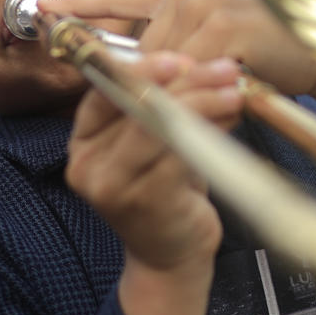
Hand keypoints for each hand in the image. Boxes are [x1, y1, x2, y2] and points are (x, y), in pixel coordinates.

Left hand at [44, 0, 315, 141]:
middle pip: (137, 41)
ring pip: (160, 62)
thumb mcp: (212, 45)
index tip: (44, 11)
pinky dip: (177, 96)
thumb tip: (133, 71)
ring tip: (129, 118)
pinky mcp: (229, 31)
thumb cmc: (267, 55)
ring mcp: (209, 6)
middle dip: (118, 73)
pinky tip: (168, 116)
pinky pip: (188, 73)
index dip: (82, 6)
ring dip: (148, 93)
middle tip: (91, 94)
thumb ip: (174, 49)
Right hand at [65, 50, 240, 273]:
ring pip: (159, 126)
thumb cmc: (166, 193)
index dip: (142, 68)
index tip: (181, 57)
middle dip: (185, 81)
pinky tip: (230, 122)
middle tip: (223, 70)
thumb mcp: (154, 144)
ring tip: (233, 93)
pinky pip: (178, 153)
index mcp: (82, 141)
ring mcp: (112, 186)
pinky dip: (208, 133)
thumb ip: (160, 106)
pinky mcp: (144, 201)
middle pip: (134, 104)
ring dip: (202, 103)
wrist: (170, 256)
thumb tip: (192, 63)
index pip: (104, 90)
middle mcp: (87, 164)